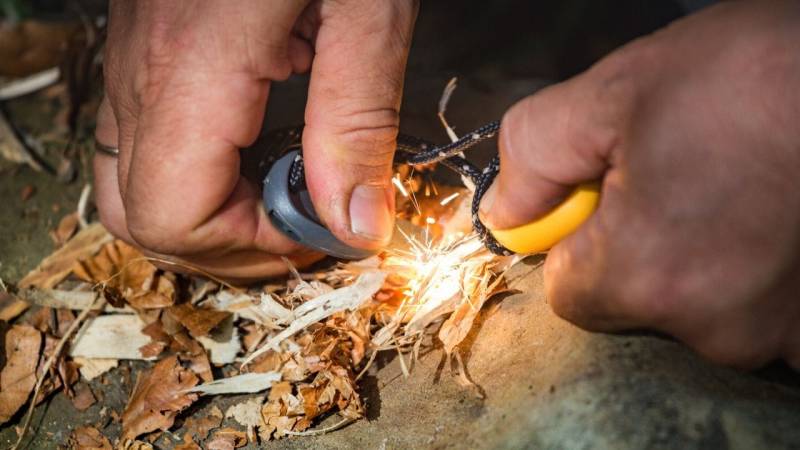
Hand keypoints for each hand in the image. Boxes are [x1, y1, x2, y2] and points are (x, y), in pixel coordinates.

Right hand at [94, 0, 416, 279]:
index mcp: (195, 68)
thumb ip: (357, 124)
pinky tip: (255, 148)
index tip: (317, 234)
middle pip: (139, 217)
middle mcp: (145, 71)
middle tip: (298, 230)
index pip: (174, 218)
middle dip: (223, 247)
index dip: (249, 249)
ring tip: (280, 199)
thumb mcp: (367, 11)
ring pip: (132, 185)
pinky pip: (145, 141)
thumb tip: (354, 225)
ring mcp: (136, 59)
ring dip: (206, 216)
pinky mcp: (148, 48)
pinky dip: (196, 174)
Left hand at [480, 0, 799, 367]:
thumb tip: (504, 214)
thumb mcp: (615, 93)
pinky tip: (773, 221)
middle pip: (634, 304)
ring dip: (704, 262)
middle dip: (640, 248)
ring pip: (697, 310)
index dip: (579, 240)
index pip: (567, 293)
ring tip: (738, 190)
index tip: (608, 195)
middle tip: (684, 177)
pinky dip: (756, 277)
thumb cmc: (754, 76)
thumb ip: (533, 157)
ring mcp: (778, 335)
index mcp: (646, 273)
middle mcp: (713, 326)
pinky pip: (757, 317)